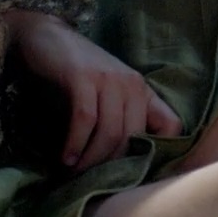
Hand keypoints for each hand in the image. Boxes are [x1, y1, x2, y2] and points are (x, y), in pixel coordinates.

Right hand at [6, 9, 182, 170]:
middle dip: (113, 164)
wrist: (44, 36)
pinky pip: (85, 119)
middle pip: (134, 136)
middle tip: (92, 180)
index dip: (162, 153)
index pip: (172, 125)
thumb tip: (124, 162)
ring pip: (111, 131)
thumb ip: (120, 118)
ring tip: (75, 173)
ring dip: (92, 159)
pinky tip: (66, 158)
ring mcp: (109, 79)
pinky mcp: (83, 77)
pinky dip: (76, 143)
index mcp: (143, 91)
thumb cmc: (76, 72)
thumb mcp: (107, 94)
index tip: (137, 176)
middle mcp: (132, 84)